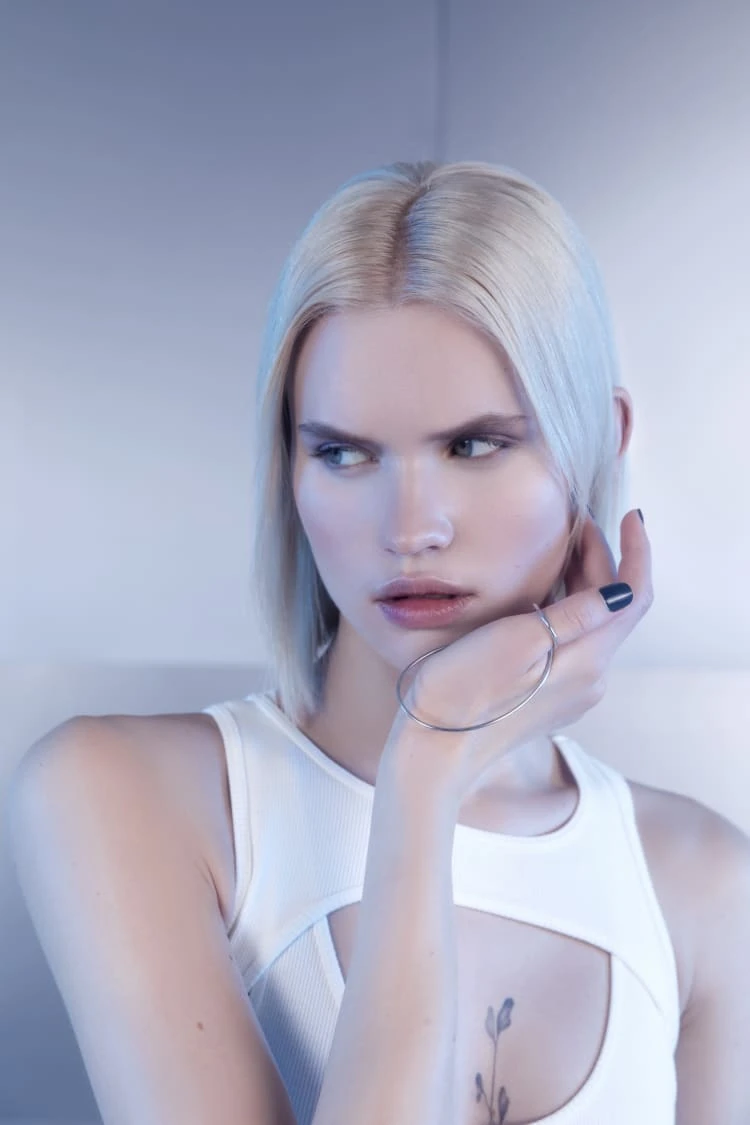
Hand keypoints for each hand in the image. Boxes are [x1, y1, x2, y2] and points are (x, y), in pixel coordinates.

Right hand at [385, 509, 651, 800]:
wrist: (434, 751)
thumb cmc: (465, 688)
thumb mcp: (521, 638)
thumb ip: (577, 614)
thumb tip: (623, 591)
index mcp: (588, 661)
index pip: (635, 595)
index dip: (636, 552)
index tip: (629, 516)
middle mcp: (589, 681)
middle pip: (613, 610)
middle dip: (603, 561)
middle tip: (578, 522)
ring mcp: (569, 694)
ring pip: (592, 627)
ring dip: (585, 585)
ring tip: (562, 549)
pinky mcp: (547, 702)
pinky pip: (572, 647)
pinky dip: (567, 611)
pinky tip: (541, 597)